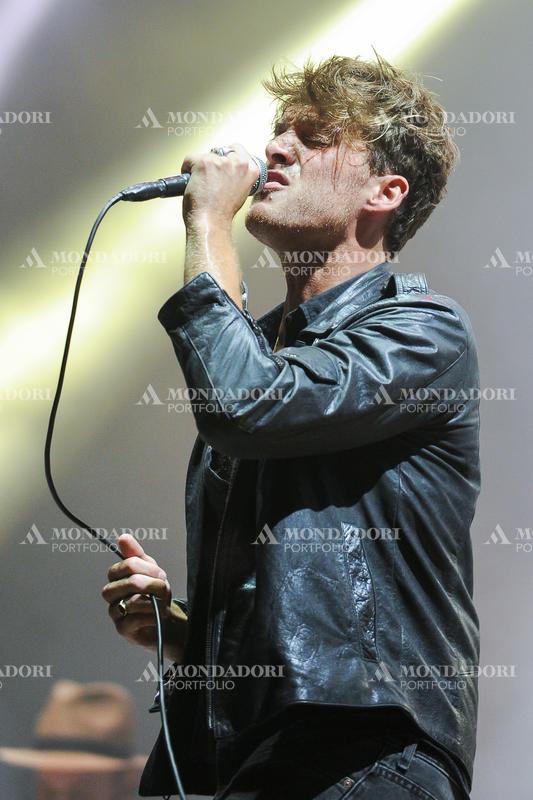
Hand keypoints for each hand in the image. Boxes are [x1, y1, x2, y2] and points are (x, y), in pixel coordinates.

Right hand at [101, 534, 186, 662]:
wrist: (163, 621)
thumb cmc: (154, 594)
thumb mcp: (149, 570)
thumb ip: (136, 554)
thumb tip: (123, 537)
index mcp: (117, 577)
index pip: (127, 566)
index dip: (147, 569)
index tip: (160, 574)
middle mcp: (112, 594)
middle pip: (130, 583)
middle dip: (153, 585)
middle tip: (164, 589)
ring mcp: (115, 612)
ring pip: (132, 602)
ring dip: (153, 602)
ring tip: (162, 604)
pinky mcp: (122, 629)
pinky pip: (134, 619)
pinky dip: (150, 616)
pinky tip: (156, 616)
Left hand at [180, 143, 259, 226]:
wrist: (211, 222)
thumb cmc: (222, 213)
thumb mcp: (241, 192)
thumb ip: (238, 177)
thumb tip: (227, 170)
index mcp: (251, 170)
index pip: (238, 149)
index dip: (226, 156)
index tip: (221, 164)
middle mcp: (238, 163)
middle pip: (220, 151)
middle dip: (212, 162)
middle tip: (210, 180)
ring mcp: (221, 162)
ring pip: (205, 156)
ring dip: (200, 167)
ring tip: (202, 185)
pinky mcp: (204, 163)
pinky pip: (190, 159)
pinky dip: (187, 169)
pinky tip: (192, 183)